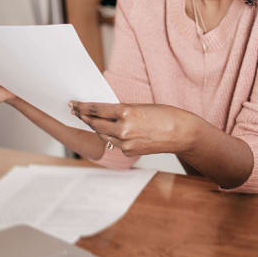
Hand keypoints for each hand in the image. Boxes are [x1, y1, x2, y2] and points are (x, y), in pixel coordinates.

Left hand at [69, 101, 200, 156]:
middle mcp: (123, 129)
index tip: (75, 104)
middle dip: (84, 117)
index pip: (97, 109)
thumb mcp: (141, 106)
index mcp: (126, 112)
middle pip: (95, 123)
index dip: (83, 106)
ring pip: (102, 134)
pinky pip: (114, 143)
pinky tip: (110, 131)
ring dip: (95, 127)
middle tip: (76, 111)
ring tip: (89, 120)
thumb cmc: (167, 115)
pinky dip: (110, 136)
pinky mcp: (129, 152)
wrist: (183, 134)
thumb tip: (105, 112)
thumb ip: (122, 110)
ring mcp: (125, 143)